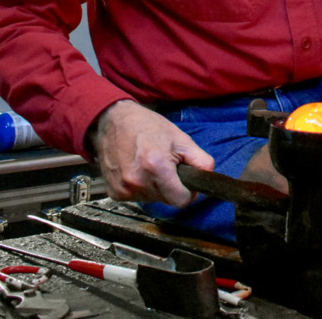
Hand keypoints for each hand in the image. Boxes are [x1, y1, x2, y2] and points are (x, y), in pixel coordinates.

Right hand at [91, 100, 214, 206]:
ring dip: (154, 187)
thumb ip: (201, 160)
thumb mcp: (180, 138)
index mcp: (157, 167)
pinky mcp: (114, 192)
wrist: (113, 121)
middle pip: (167, 200)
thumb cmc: (146, 126)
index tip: (184, 181)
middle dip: (170, 187)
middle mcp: (138, 181)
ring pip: (152, 200)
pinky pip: (136, 198)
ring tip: (149, 164)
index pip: (181, 201)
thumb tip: (208, 178)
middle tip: (165, 166)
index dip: (187, 192)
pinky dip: (140, 187)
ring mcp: (124, 189)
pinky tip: (136, 169)